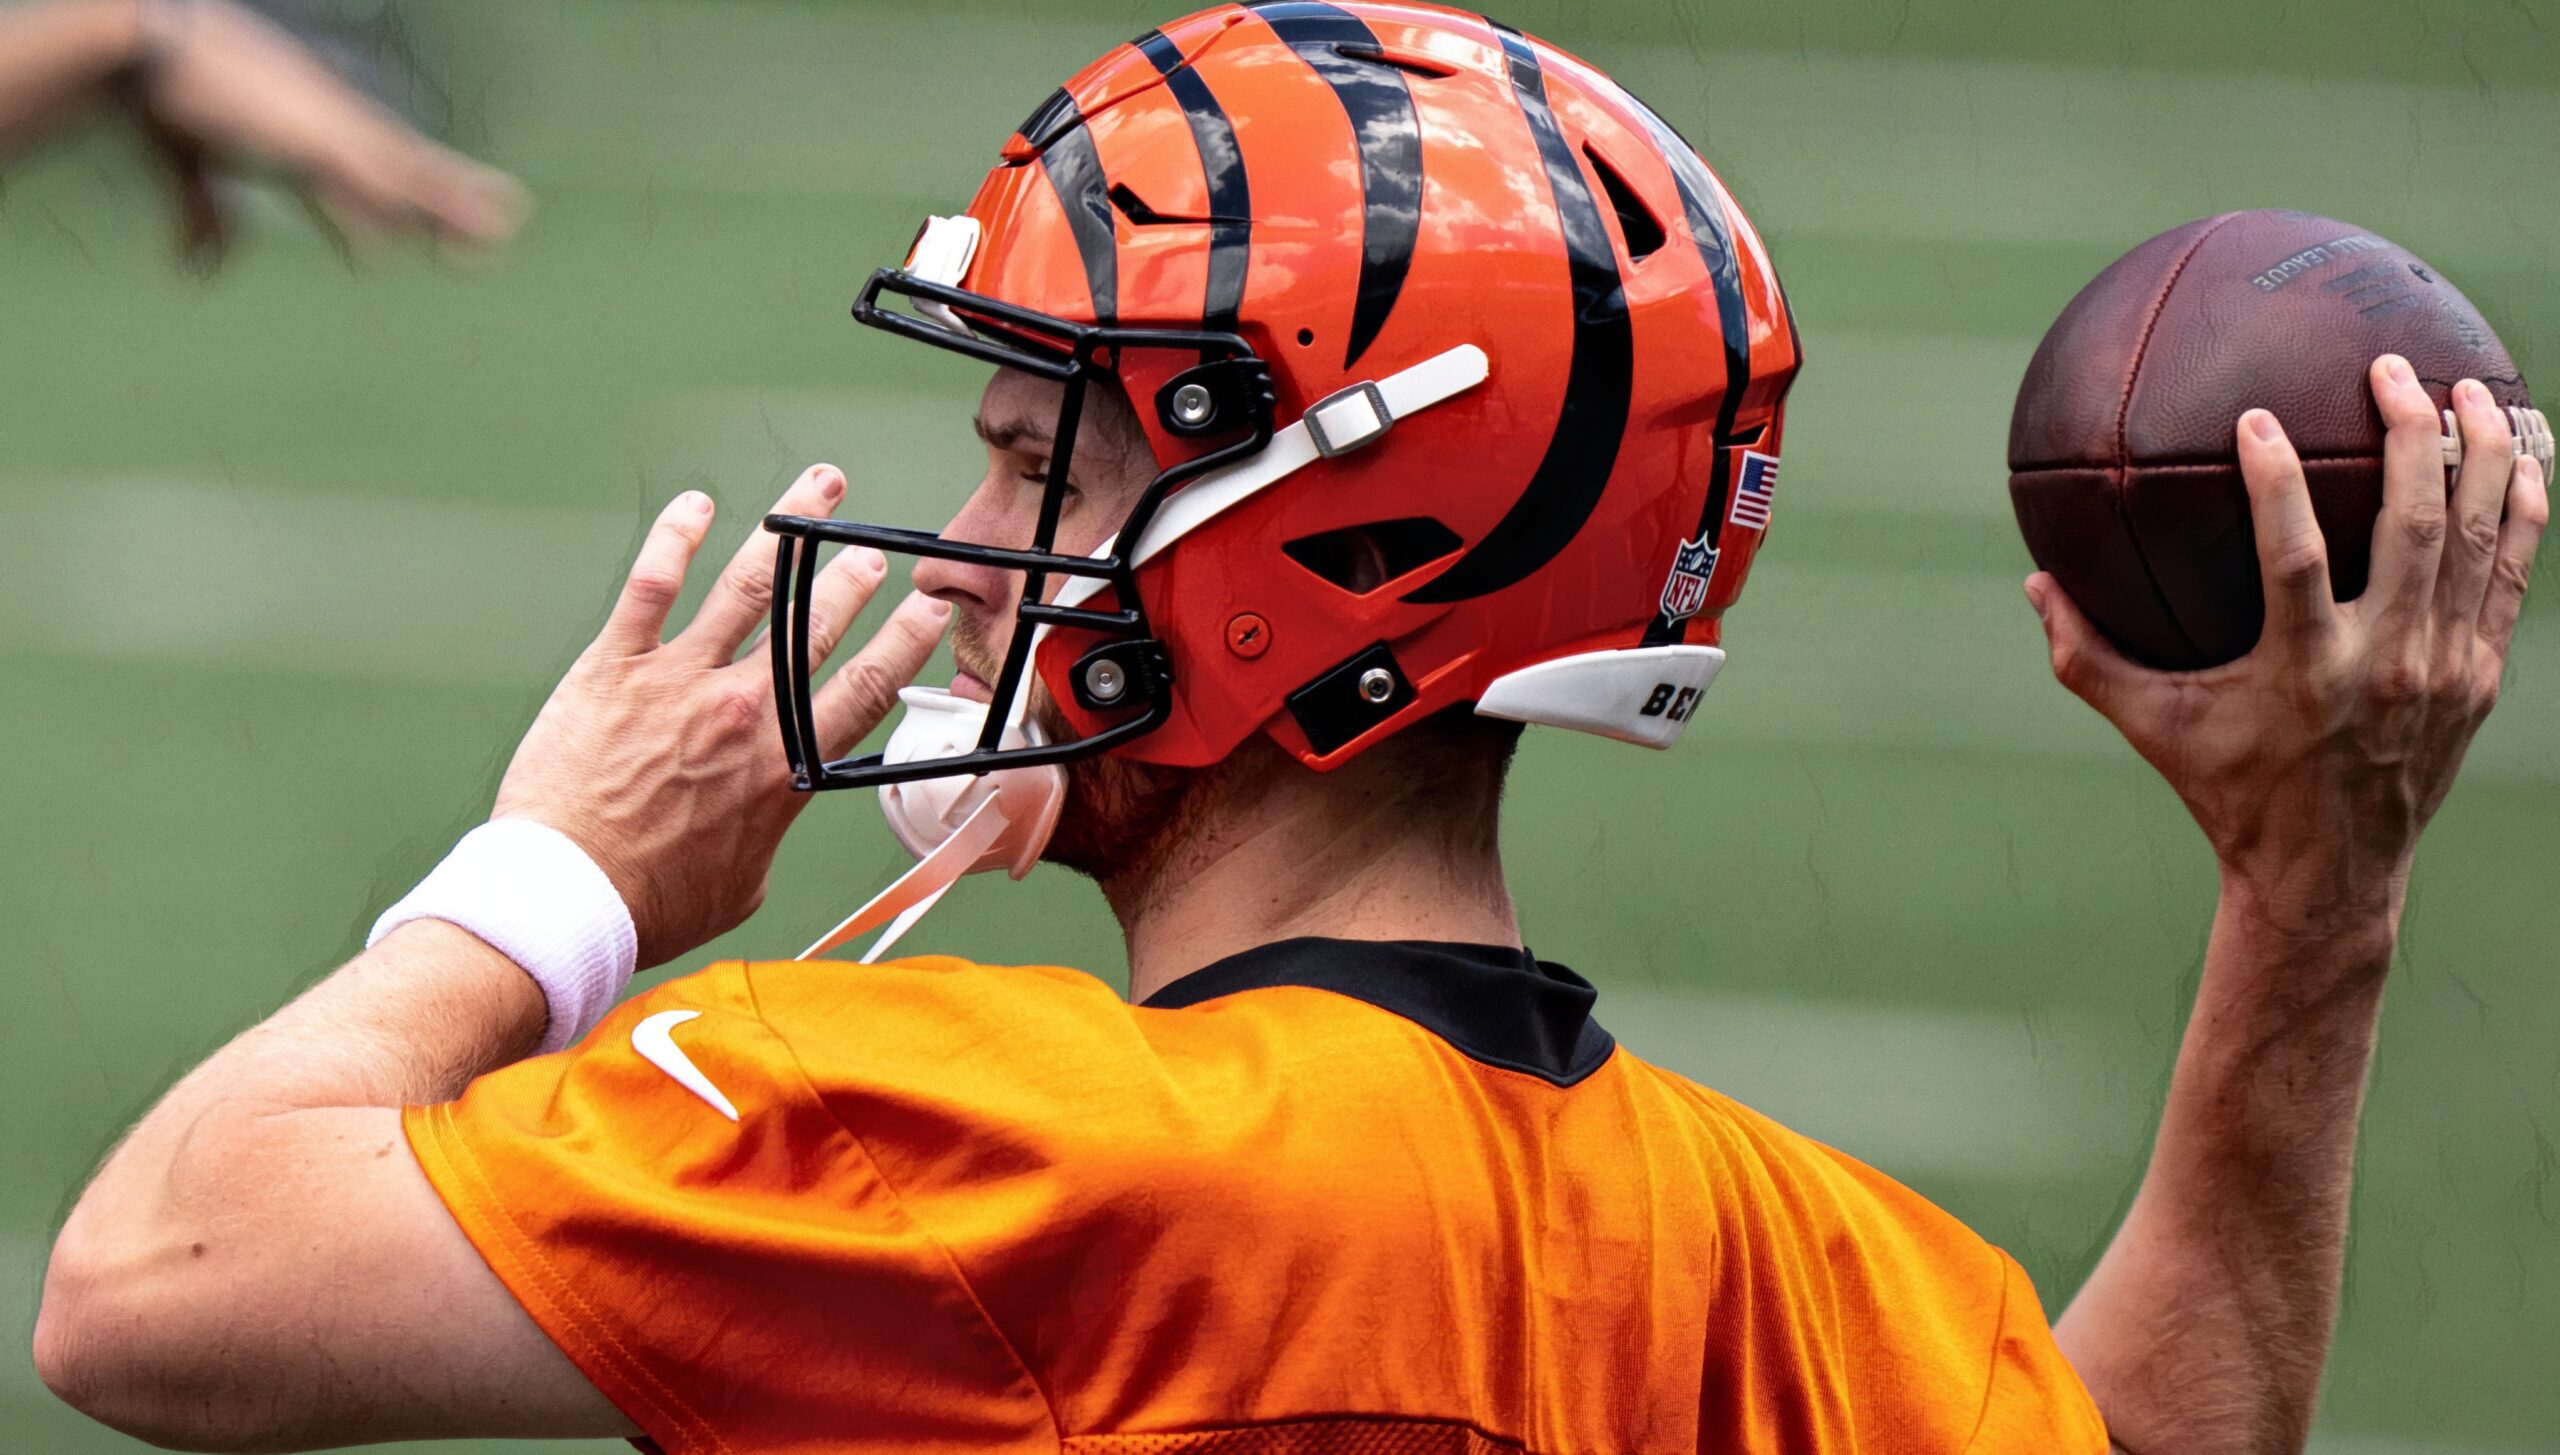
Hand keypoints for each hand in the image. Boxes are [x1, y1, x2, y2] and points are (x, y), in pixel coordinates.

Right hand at [121, 0, 524, 265]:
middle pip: (408, 169)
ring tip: (495, 234)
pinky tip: (396, 247)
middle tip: (508, 223)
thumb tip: (201, 267)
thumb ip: (205, 217)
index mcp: (314, 131)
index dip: (423, 194)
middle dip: (452, 199)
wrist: (139, 42)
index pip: (385, 167)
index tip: (463, 221)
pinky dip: (372, 217)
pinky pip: (350, 184)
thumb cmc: (166, 92)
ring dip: (442, 206)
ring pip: (399, 177)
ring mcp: (320, 133)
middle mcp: (330, 130)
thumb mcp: (189, 165)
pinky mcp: (297, 141)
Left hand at [492, 465, 950, 968]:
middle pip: (815, 624)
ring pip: (749, 585)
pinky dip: (676, 538)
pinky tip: (695, 507)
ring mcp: (678, 679)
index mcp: (782, 766)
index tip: (924, 610)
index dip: (902, 641)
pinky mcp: (613, 666)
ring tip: (816, 491)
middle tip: (870, 553)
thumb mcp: (743, 884)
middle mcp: (741, 711)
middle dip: (852, 579)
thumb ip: (767, 835)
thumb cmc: (648, 902)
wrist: (567, 896)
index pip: (863, 687)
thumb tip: (764, 825)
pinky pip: (652, 585)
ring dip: (789, 529)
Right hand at [2026, 356, 2547, 926]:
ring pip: (2479, 539)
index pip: (2292, 556)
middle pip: (2415, 526)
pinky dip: (2523, 508)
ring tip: (2466, 389)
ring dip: (2479, 453)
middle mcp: (2384, 664)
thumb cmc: (2227, 793)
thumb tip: (2035, 584)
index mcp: (2301, 671)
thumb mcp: (2151, 728)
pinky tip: (2520, 453)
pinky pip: (2512, 574)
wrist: (2328, 875)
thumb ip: (2086, 657)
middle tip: (2389, 368)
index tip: (2258, 416)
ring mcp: (2444, 669)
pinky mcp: (2480, 675)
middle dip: (2408, 433)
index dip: (2276, 482)